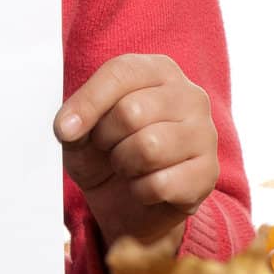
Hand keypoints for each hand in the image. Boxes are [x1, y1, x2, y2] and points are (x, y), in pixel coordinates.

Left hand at [54, 52, 218, 251]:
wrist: (130, 204)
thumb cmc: (108, 152)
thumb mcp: (80, 131)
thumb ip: (74, 120)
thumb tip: (68, 128)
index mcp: (158, 70)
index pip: (120, 73)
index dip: (88, 102)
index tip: (64, 129)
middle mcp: (189, 95)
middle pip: (132, 112)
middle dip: (106, 138)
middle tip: (108, 148)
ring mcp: (205, 134)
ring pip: (149, 147)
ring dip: (124, 165)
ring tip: (127, 165)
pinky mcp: (209, 173)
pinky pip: (162, 184)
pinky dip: (141, 191)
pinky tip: (145, 187)